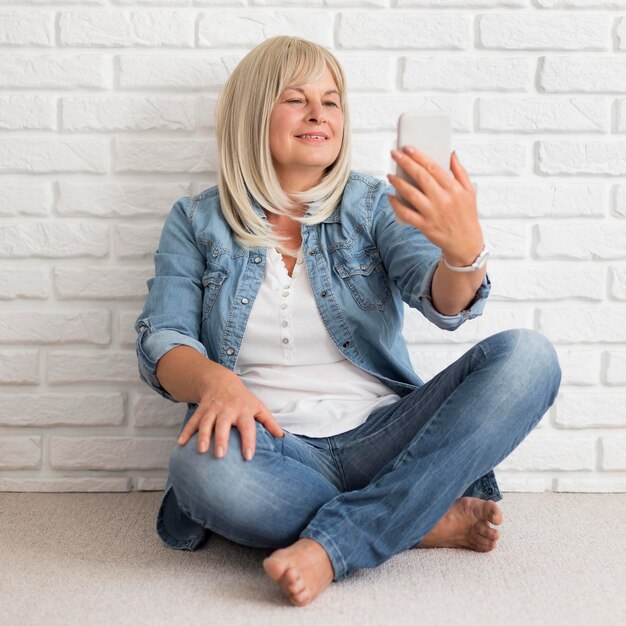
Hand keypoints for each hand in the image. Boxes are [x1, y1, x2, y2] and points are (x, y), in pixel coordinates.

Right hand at [176, 370, 284, 460]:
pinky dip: (186, 432)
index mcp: (243, 410)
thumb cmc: (243, 399)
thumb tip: (282, 438)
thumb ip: (269, 423)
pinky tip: (181, 444)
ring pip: (206, 422)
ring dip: (202, 436)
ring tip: (201, 451)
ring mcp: (212, 409)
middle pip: (224, 424)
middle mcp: (227, 409)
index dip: (248, 441)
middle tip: (220, 455)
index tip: (248, 456)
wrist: (221, 381)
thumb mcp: (258, 407)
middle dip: (221, 439)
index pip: (247, 426)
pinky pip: (192, 421)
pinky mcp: (201, 410)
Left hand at [387, 146, 483, 265]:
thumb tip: (451, 153)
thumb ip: (460, 172)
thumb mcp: (470, 192)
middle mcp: (443, 199)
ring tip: (389, 175)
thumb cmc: (466, 215)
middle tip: (394, 154)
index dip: (418, 156)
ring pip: (411, 193)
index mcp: (454, 189)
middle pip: (420, 176)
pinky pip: (406, 213)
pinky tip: (390, 196)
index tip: (407, 147)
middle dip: (405, 163)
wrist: (465, 243)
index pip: (433, 167)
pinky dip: (396, 204)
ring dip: (398, 182)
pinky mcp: (424, 226)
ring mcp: (432, 213)